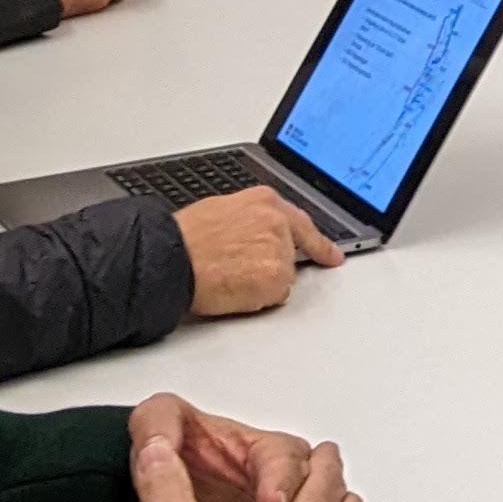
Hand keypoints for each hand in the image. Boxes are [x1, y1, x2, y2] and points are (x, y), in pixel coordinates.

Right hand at [174, 186, 345, 315]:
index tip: (333, 256)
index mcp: (264, 202)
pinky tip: (234, 288)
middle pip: (290, 254)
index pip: (302, 224)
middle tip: (243, 271)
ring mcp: (280, 251)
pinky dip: (257, 299)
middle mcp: (277, 223)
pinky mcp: (276, 277)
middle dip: (270, 265)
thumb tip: (254, 234)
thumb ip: (249, 220)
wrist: (169, 259)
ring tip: (228, 276)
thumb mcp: (220, 211)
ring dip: (261, 282)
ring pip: (282, 277)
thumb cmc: (183, 239)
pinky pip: (274, 297)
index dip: (320, 244)